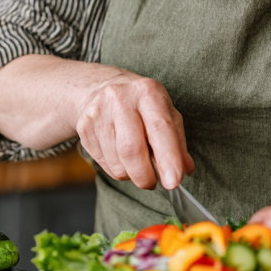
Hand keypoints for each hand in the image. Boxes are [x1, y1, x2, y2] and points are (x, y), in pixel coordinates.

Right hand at [0, 56, 193, 190]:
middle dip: (145, 175)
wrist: (101, 87)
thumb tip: (186, 169)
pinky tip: (121, 156)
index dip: (168, 158)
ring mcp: (98, 113)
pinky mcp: (84, 127)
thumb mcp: (165, 112)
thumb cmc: (141, 104)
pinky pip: (104, 163)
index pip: (160, 129)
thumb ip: (177, 141)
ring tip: (137, 162)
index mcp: (148, 92)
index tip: (174, 181)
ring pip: (117, 162)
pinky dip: (118, 169)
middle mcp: (121, 99)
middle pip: (132, 149)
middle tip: (153, 182)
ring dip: (132, 174)